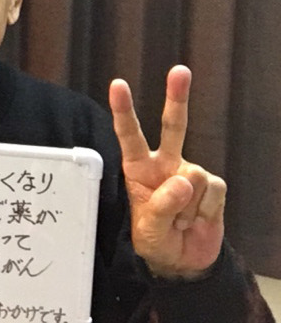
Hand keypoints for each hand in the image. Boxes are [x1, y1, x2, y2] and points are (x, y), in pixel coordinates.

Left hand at [109, 65, 225, 278]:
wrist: (181, 260)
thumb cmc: (153, 240)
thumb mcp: (146, 230)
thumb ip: (160, 206)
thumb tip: (184, 179)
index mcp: (137, 168)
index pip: (128, 135)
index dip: (124, 110)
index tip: (117, 84)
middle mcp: (164, 163)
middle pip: (173, 126)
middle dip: (177, 97)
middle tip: (180, 70)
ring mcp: (190, 172)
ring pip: (196, 177)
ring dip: (188, 207)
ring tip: (179, 222)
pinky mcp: (213, 187)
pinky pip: (214, 191)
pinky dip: (206, 211)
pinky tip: (197, 220)